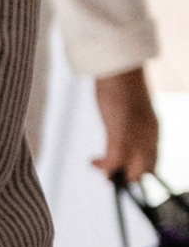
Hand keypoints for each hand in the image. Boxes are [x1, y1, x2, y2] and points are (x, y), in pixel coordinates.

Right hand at [94, 68, 161, 184]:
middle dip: (128, 178)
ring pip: (132, 171)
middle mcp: (149, 136)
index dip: (139, 171)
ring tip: (99, 167)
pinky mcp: (120, 134)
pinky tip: (93, 160)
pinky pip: (115, 162)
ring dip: (114, 175)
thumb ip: (130, 123)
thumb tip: (120, 133)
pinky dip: (104, 166)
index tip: (123, 171)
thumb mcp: (130, 109)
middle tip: (108, 175)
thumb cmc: (122, 84)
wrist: (119, 69)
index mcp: (153, 129)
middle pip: (145, 170)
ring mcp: (136, 137)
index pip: (153, 161)